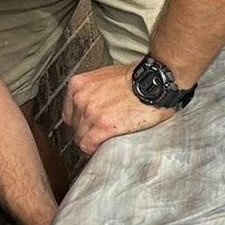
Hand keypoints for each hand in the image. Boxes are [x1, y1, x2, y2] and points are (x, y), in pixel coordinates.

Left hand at [63, 63, 177, 155]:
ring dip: (92, 141)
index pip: (70, 111)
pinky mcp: (104, 127)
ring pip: (80, 137)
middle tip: (100, 133)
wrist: (154, 81)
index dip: (80, 121)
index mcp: (79, 84)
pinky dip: (94, 149)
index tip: (89, 125)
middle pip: (75, 126)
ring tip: (105, 141)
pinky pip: (88, 145)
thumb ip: (96, 89)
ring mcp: (91, 113)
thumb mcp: (108, 75)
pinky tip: (102, 148)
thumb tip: (98, 101)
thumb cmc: (139, 76)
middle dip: (87, 131)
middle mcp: (81, 98)